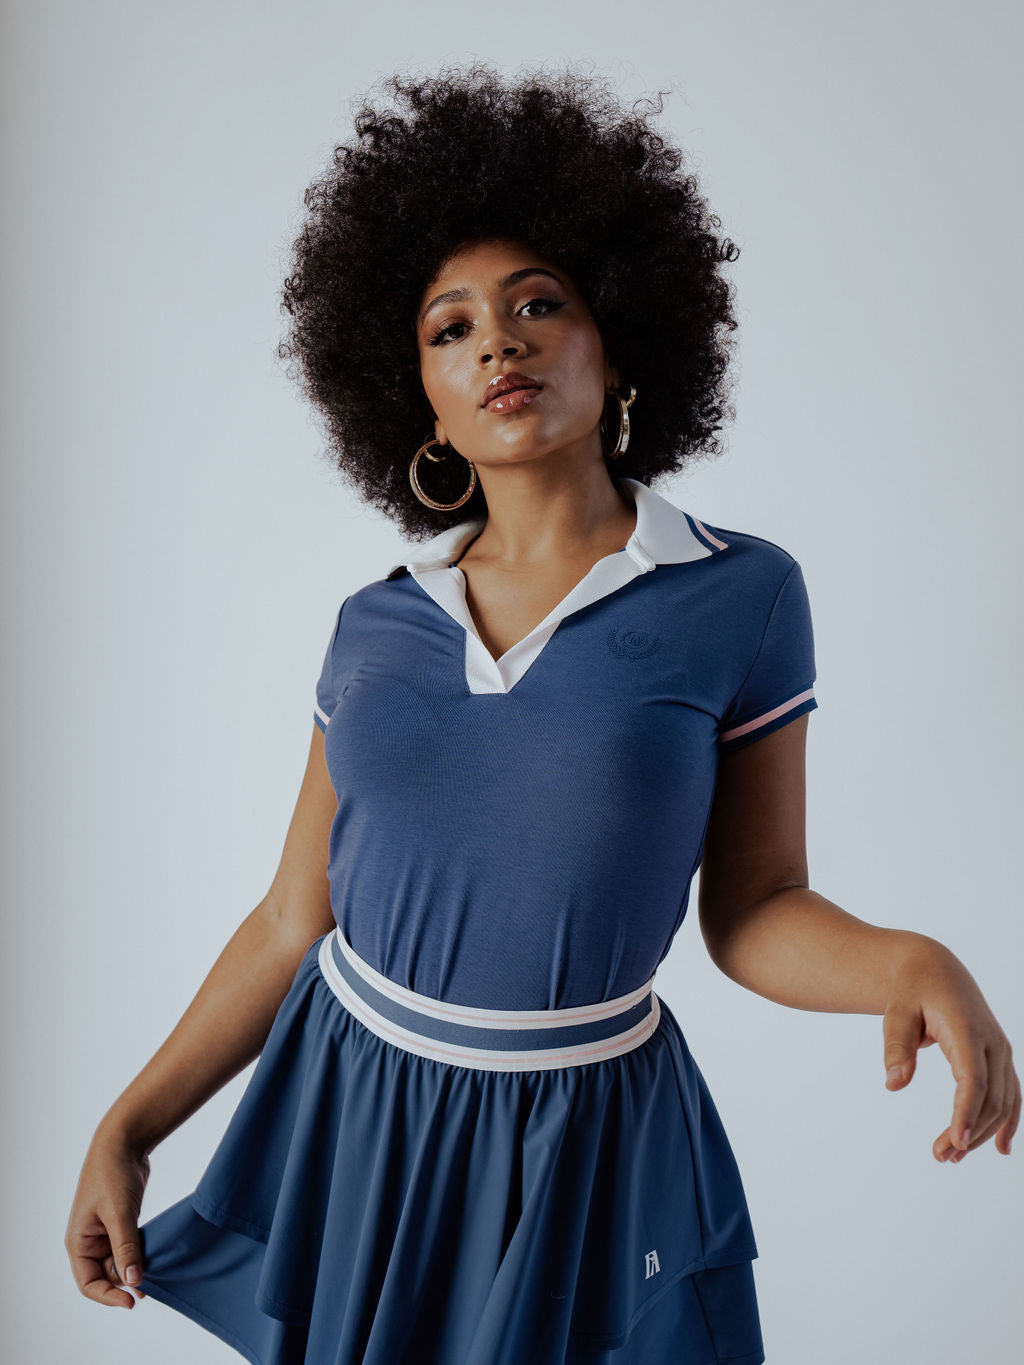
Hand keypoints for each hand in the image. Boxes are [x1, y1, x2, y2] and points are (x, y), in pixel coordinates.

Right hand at [65, 1128, 150, 1307]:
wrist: (124, 1142)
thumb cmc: (113, 1175)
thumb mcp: (120, 1214)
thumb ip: (126, 1249)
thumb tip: (133, 1282)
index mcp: (78, 1242)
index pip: (88, 1283)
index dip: (108, 1296)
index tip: (132, 1301)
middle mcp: (88, 1241)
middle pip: (105, 1276)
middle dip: (124, 1283)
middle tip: (148, 1289)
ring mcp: (104, 1232)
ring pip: (118, 1263)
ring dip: (133, 1270)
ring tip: (154, 1276)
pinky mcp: (120, 1222)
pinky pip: (127, 1248)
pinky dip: (138, 1255)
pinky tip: (154, 1258)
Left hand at [882, 938, 1019, 1163]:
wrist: (933, 969)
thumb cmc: (912, 990)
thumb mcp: (896, 1012)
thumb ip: (896, 1046)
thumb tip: (893, 1083)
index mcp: (966, 1029)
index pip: (973, 1079)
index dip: (966, 1112)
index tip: (955, 1141)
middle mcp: (991, 1041)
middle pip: (989, 1097)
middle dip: (968, 1130)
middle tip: (940, 1156)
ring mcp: (1000, 1049)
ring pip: (1003, 1101)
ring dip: (982, 1131)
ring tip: (953, 1156)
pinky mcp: (999, 1057)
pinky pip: (1010, 1094)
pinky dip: (1006, 1121)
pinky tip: (999, 1147)